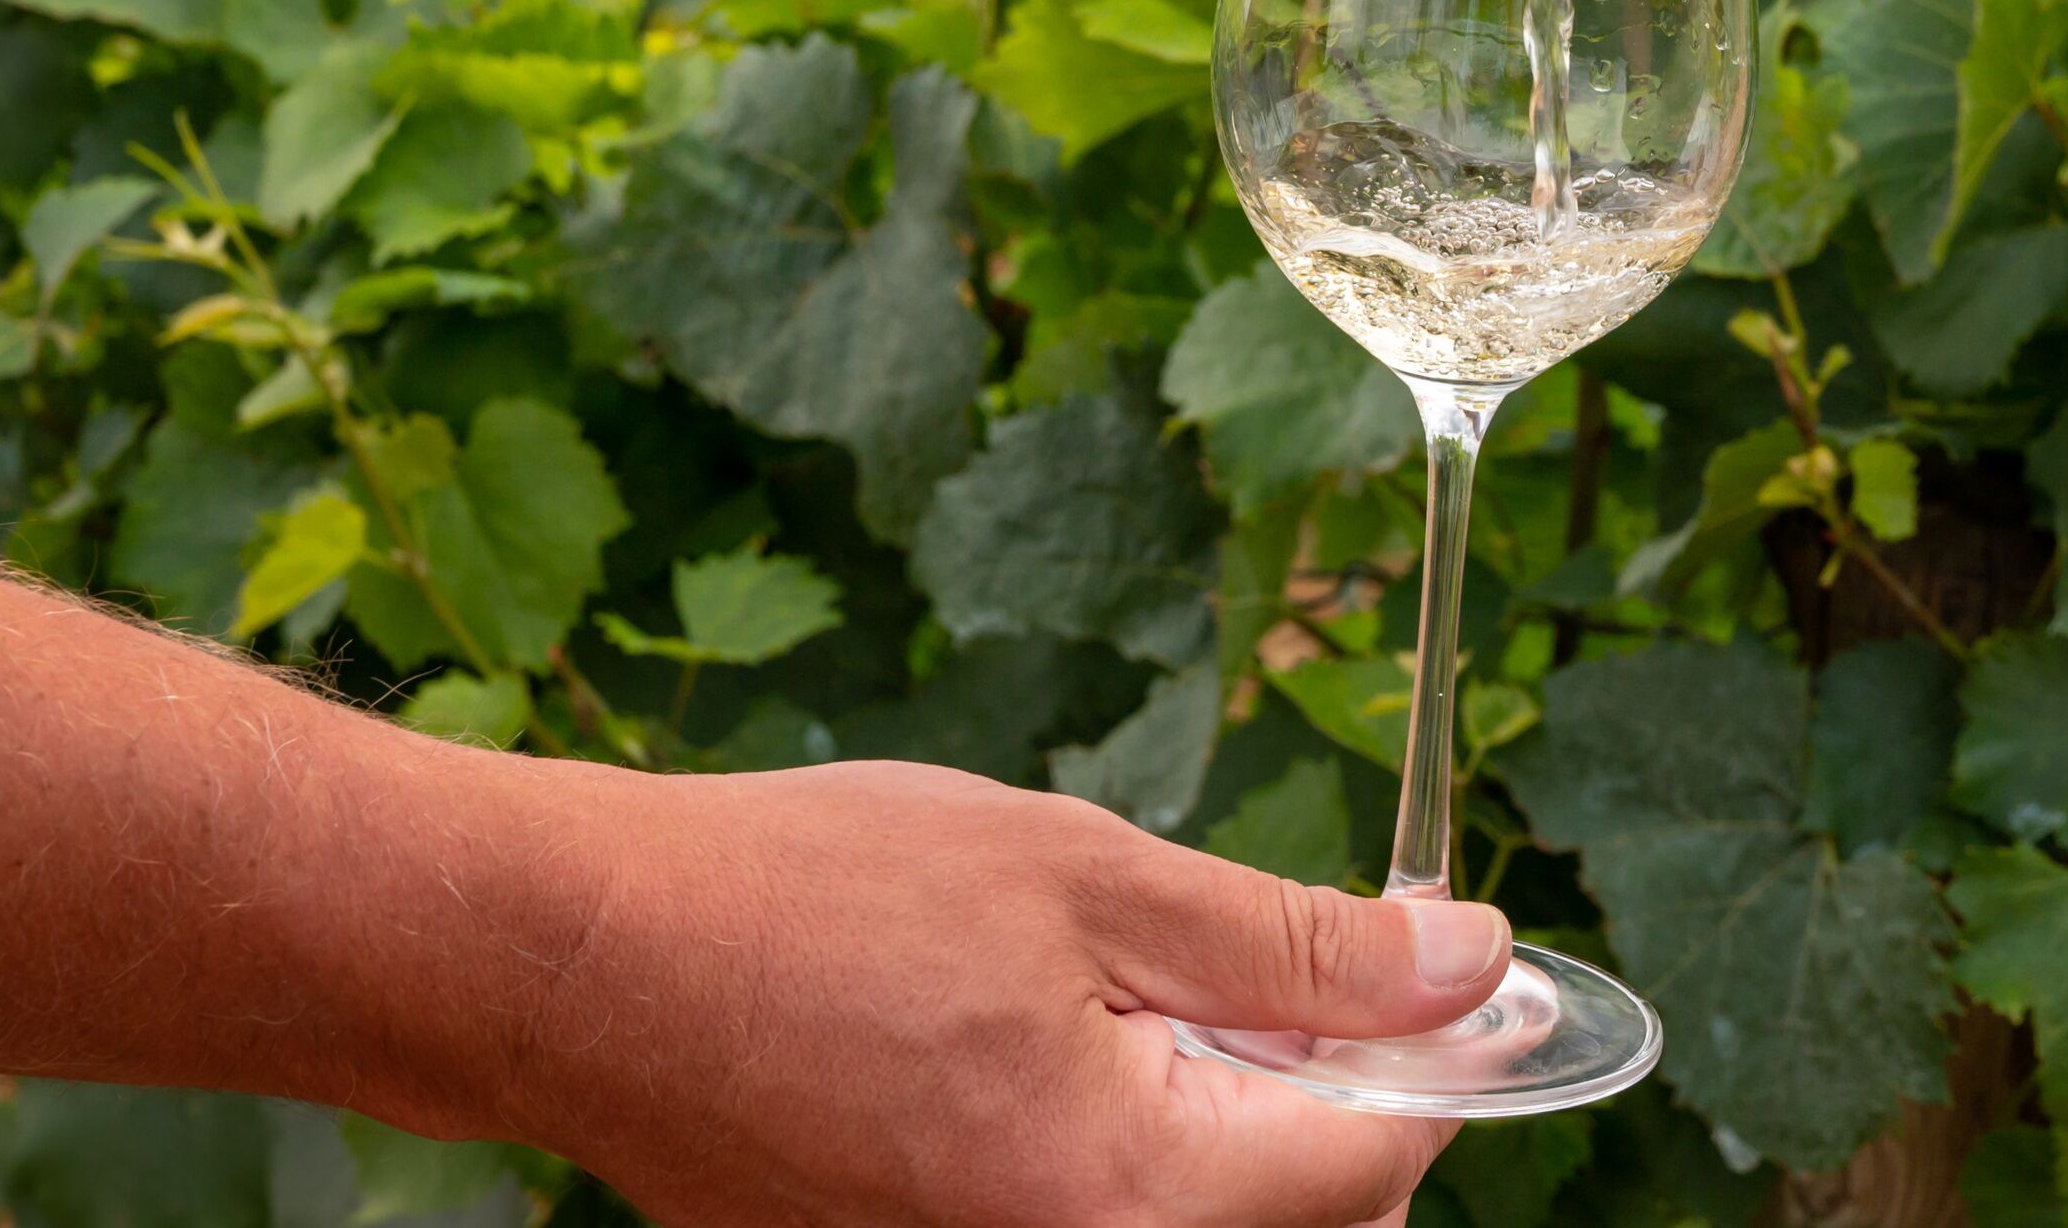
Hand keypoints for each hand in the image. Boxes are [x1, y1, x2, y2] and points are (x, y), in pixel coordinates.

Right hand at [502, 759, 1502, 1227]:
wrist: (594, 969)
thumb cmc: (820, 894)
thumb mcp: (1088, 876)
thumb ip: (1296, 947)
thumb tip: (1473, 966)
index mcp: (1134, 1197)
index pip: (1382, 1157)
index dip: (1436, 1045)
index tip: (1447, 958)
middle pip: (1316, 1218)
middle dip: (1329, 1095)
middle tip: (1260, 970)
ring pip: (1215, 1227)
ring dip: (1231, 1125)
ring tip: (1138, 1001)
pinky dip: (1132, 1155)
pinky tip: (1060, 1054)